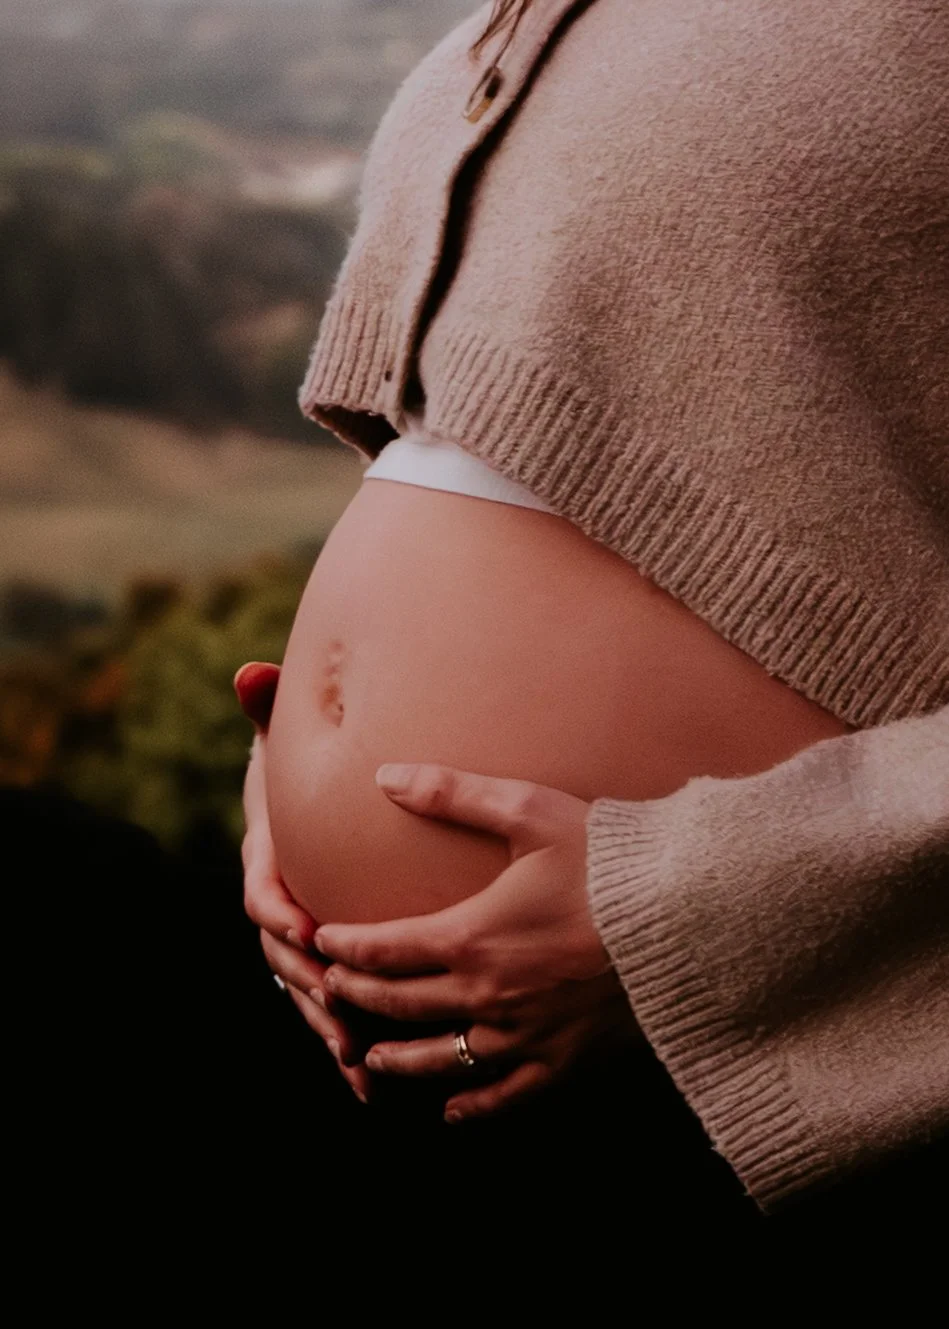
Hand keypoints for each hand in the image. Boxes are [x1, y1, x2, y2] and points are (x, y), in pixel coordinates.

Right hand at [234, 662, 369, 1103]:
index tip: (302, 925)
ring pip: (304, 992)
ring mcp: (299, 941)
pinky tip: (369, 1083)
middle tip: (336, 1007)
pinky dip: (344, 1043)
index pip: (263, 888)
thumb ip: (271, 709)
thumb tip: (250, 672)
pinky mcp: (325, 962)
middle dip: (306, 983)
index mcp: (268, 859)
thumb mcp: (291, 739)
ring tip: (355, 1059)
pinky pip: (330, 1007)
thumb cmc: (308, 772)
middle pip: (281, 956)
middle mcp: (278, 907)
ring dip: (326, 1026)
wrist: (317, 809)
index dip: (278, 908)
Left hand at [315, 763, 642, 1122]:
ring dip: (398, 1059)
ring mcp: (526, 1034)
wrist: (686, 916)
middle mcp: (488, 994)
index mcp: (471, 936)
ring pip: (442, 1058)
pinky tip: (453, 1110)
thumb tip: (385, 775)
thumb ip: (453, 795)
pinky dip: (473, 1104)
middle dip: (357, 997)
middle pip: (401, 1005)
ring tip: (370, 1058)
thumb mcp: (529, 812)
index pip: (384, 949)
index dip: (345, 948)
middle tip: (329, 993)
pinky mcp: (565, 1059)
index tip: (321, 942)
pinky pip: (507, 1094)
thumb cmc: (608, 859)